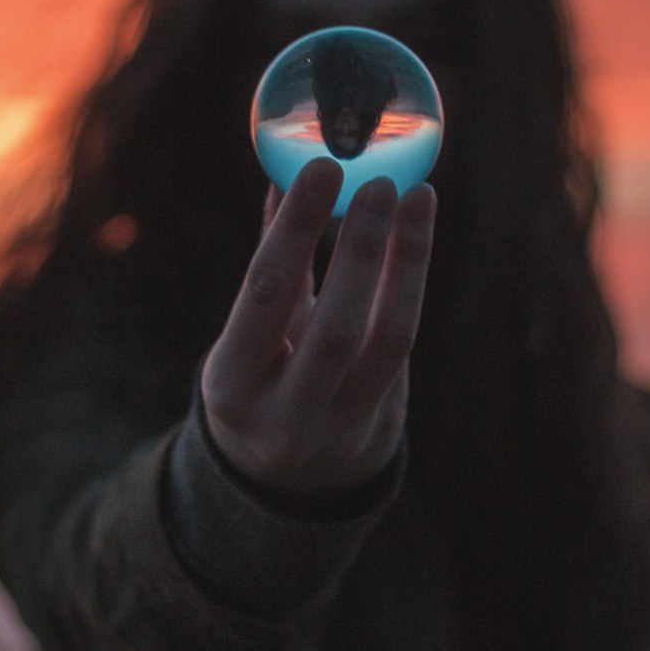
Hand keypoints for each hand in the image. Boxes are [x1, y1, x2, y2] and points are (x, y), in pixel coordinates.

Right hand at [202, 158, 435, 501]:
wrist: (288, 482)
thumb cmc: (263, 379)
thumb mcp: (250, 333)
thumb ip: (271, 261)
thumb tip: (285, 174)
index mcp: (232, 383)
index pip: (266, 296)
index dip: (295, 231)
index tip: (321, 168)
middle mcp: (284, 415)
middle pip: (334, 327)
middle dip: (361, 249)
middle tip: (378, 181)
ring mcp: (340, 427)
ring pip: (385, 338)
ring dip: (404, 261)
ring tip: (414, 195)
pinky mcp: (384, 424)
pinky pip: (404, 345)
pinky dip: (413, 282)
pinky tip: (417, 232)